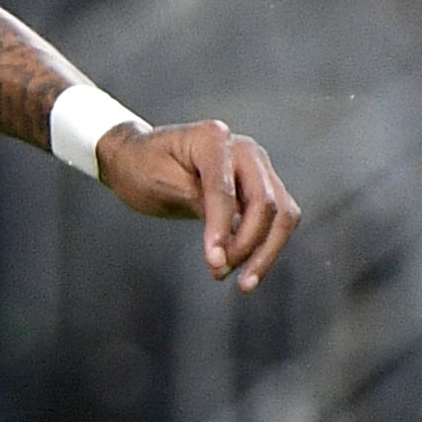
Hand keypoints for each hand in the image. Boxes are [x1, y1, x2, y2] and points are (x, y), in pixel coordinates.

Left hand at [96, 120, 299, 289]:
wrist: (140, 157)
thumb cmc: (142, 166)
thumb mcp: (157, 182)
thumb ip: (194, 200)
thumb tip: (227, 234)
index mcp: (213, 138)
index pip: (224, 189)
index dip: (221, 227)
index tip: (214, 261)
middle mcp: (244, 149)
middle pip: (266, 201)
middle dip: (249, 243)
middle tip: (221, 272)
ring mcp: (257, 166)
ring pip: (282, 213)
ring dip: (265, 250)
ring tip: (244, 283)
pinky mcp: (261, 186)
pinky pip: (276, 219)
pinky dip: (265, 246)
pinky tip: (248, 271)